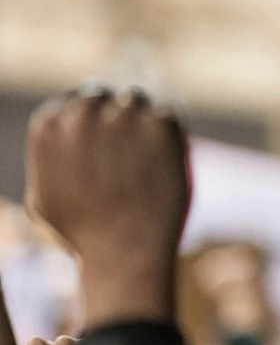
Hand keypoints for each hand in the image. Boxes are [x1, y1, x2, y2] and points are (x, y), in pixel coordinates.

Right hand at [25, 90, 189, 326]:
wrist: (125, 249)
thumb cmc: (84, 234)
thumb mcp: (44, 199)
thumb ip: (51, 161)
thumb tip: (61, 138)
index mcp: (49, 125)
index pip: (74, 101)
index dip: (92, 120)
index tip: (104, 140)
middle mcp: (83, 112)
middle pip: (105, 95)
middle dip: (116, 117)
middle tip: (129, 151)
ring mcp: (123, 114)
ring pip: (136, 101)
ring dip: (142, 122)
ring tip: (144, 163)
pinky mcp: (160, 122)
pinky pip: (167, 117)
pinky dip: (169, 137)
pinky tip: (162, 165)